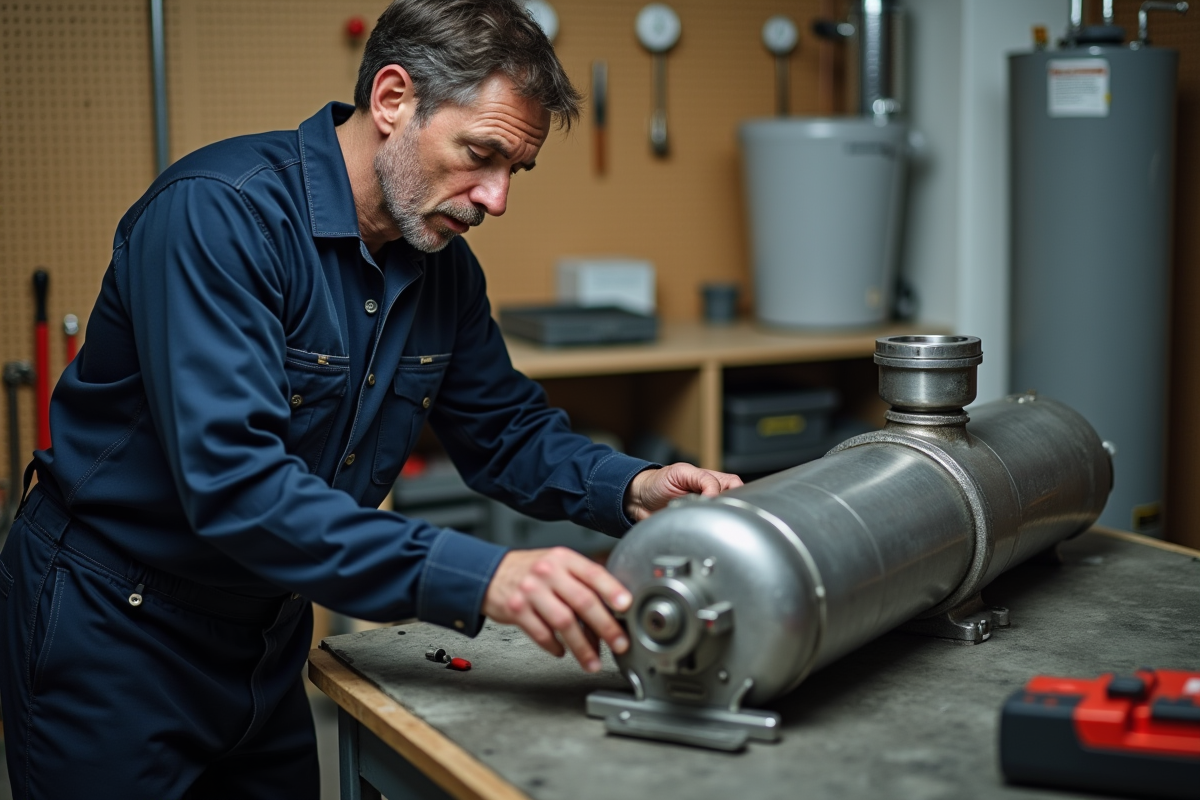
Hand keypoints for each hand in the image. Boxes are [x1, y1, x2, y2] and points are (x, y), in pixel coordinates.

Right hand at [482, 547, 631, 672]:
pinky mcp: (516, 610)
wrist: (489, 574)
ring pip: (563, 622)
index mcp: (563, 559)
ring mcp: (530, 591)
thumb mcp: (557, 564)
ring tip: (593, 661)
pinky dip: (555, 647)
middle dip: (605, 626)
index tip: (627, 606)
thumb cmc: (530, 571)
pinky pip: (542, 634)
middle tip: (620, 644)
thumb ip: (582, 579)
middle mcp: (548, 572)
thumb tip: (613, 607)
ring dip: (582, 646)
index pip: (593, 573)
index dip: (612, 590)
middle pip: (582, 601)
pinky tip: (563, 652)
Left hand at [623, 462, 742, 521]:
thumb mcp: (681, 472)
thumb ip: (703, 479)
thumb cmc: (658, 482)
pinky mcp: (695, 527)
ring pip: (721, 519)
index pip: (736, 485)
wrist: (639, 500)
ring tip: (698, 515)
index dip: (734, 493)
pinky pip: (707, 531)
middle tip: (710, 509)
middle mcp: (710, 497)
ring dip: (712, 518)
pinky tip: (694, 525)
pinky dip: (702, 530)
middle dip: (725, 508)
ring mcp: (703, 513)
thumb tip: (715, 494)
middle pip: (732, 504)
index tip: (717, 498)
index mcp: (711, 480)